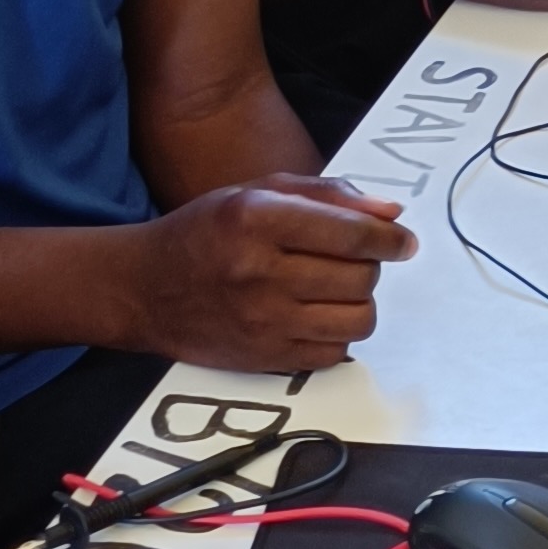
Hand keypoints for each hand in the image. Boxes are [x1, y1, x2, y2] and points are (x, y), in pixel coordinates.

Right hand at [133, 173, 417, 371]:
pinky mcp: (265, 358)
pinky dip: (338, 334)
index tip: (404, 241)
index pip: (351, 234)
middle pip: (360, 277)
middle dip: (369, 265)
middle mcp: (259, 271)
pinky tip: (317, 314)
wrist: (144, 288)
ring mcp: (263, 321)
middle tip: (350, 259)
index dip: (390, 239)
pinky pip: (335, 353)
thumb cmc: (204, 232)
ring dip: (360, 302)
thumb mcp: (255, 190)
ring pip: (358, 320)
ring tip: (336, 288)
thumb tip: (391, 214)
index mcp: (257, 217)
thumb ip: (327, 195)